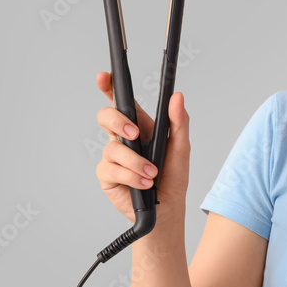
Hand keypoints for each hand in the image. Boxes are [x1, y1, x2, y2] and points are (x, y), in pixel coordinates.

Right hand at [94, 71, 190, 221]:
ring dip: (135, 162)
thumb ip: (179, 122)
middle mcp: (123, 139)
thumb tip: (178, 97)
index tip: (104, 76)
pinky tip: (143, 184)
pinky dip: (131, 176)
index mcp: (141, 127)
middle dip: (117, 121)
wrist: (167, 210)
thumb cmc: (173, 178)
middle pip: (106, 117)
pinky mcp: (107, 175)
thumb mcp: (181, 149)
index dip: (109, 87)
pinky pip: (111, 169)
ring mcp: (113, 157)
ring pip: (113, 148)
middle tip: (135, 133)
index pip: (123, 103)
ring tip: (152, 174)